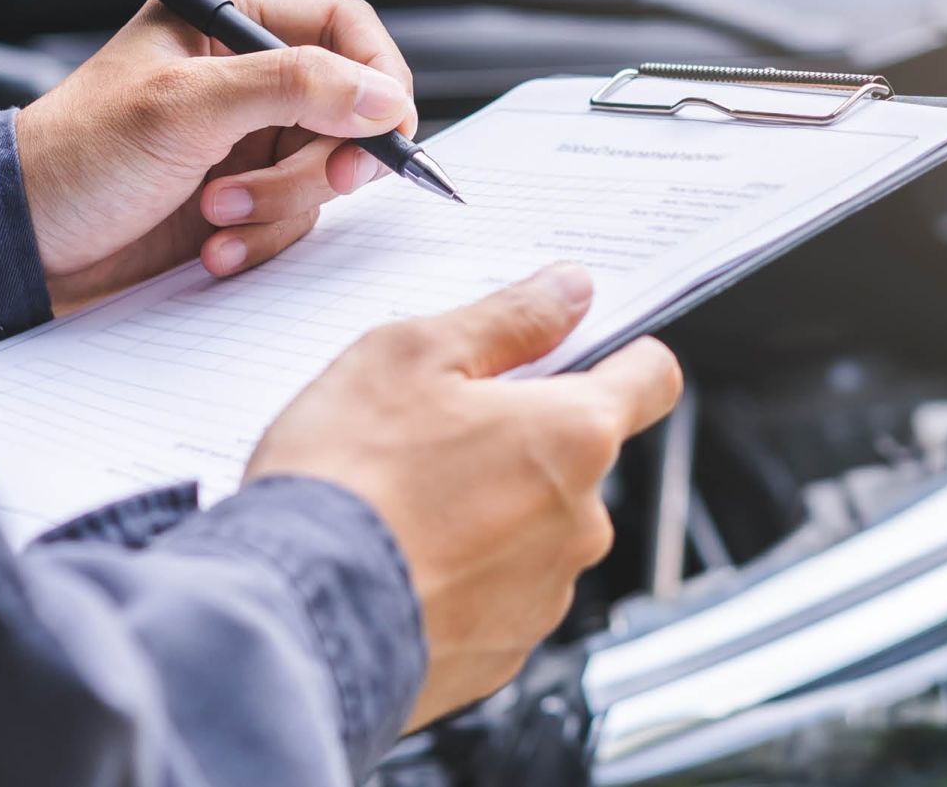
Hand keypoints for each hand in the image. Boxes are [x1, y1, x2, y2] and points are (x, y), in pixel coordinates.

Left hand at [13, 0, 416, 311]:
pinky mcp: (244, 197)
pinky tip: (211, 245)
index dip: (378, 78)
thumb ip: (293, 88)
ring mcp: (248, 140)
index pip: (345, 29)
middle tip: (320, 183)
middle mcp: (246, 75)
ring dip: (279, 205)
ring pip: (328, 172)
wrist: (26, 243)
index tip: (385, 129)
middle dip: (324, 159)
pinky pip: (297, 220)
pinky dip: (262, 238)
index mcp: (228, 19)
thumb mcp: (187, 107)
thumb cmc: (78, 156)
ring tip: (215, 213)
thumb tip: (383, 96)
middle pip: (350, 109)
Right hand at [245, 264, 684, 729]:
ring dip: (487, 512)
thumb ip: (505, 319)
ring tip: (402, 505)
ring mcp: (545, 596)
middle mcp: (581, 523)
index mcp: (574, 436)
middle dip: (521, 440)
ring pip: (534, 531)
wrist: (295, 619)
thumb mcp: (411, 357)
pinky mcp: (503, 654)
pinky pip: (495, 596)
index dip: (621, 356)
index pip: (651, 380)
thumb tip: (569, 292)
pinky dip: (459, 576)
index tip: (582, 350)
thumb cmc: (347, 480)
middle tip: (435, 432)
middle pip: (577, 459)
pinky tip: (396, 563)